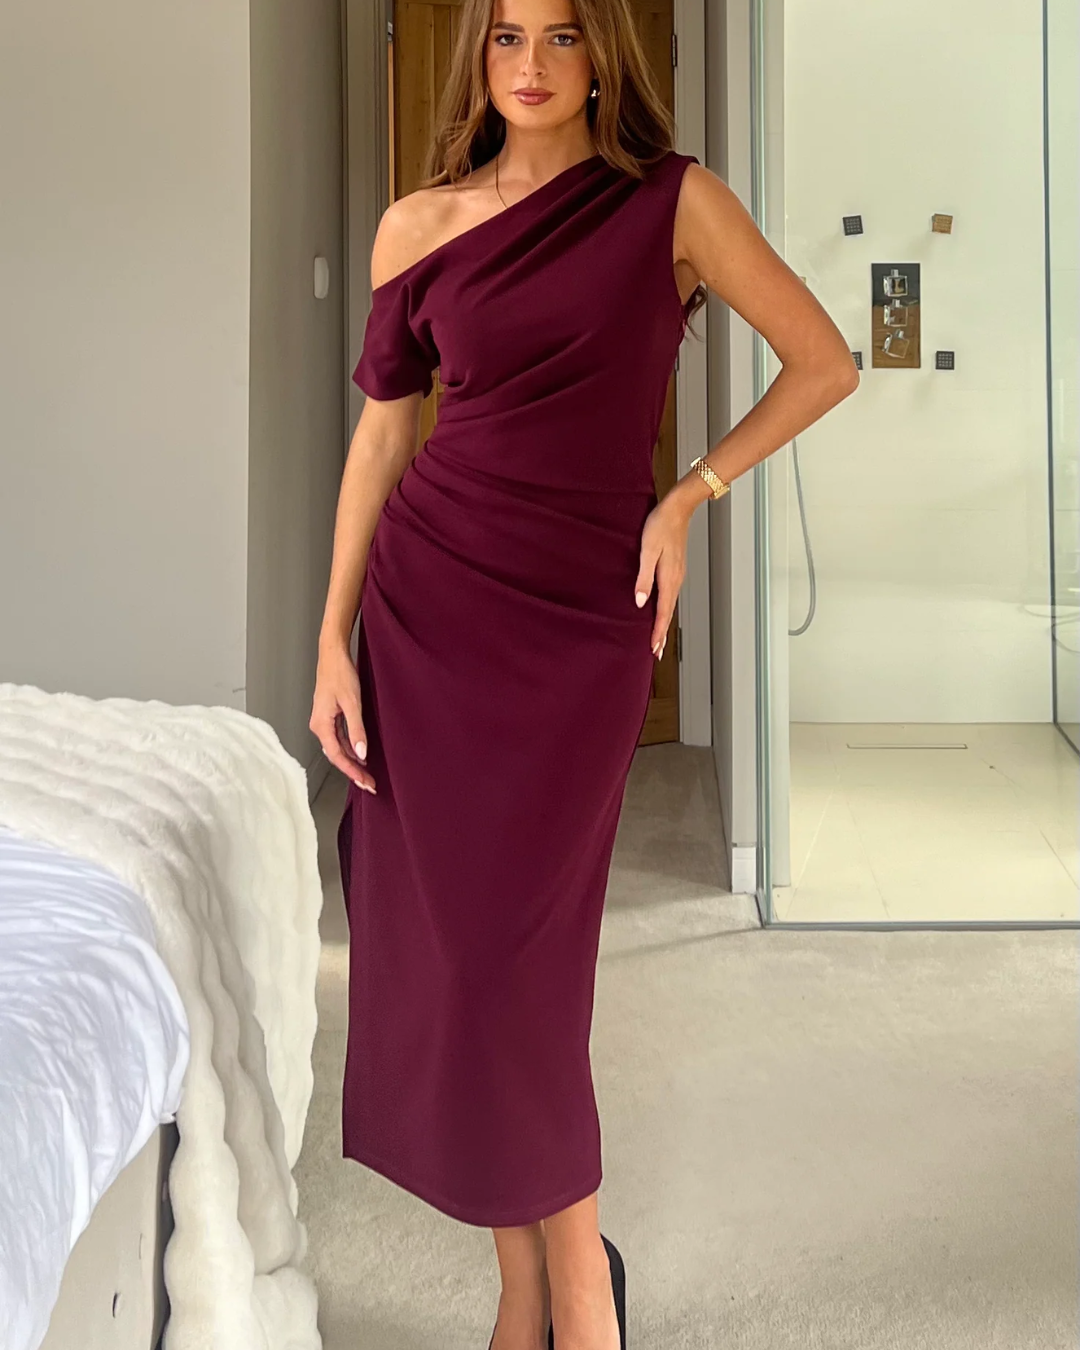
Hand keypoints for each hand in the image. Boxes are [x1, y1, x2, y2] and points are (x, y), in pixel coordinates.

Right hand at [310, 642, 376, 792]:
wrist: (333, 654)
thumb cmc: (340, 674)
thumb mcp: (353, 703)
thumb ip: (357, 729)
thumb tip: (361, 753)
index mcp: (321, 725)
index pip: (337, 756)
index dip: (352, 772)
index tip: (366, 782)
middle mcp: (319, 725)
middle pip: (336, 755)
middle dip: (353, 771)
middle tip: (370, 784)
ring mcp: (323, 721)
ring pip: (337, 748)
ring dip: (352, 761)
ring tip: (367, 774)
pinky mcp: (329, 716)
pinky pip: (338, 738)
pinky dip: (350, 748)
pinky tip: (360, 754)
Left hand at [633, 492, 693, 657]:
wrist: (678, 508)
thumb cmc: (660, 525)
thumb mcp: (648, 551)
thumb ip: (643, 577)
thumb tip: (640, 602)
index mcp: (669, 578)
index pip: (663, 612)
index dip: (658, 632)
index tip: (653, 649)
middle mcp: (676, 580)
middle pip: (669, 613)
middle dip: (662, 634)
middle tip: (657, 653)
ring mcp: (677, 575)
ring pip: (670, 606)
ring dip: (664, 624)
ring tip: (659, 639)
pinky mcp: (675, 569)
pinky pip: (670, 596)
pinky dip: (666, 610)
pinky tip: (661, 612)